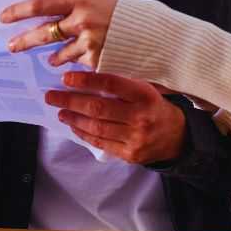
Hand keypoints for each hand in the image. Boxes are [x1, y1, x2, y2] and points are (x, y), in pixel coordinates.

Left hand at [0, 0, 117, 68]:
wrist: (149, 32)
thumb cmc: (121, 15)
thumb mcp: (95, 2)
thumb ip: (73, 9)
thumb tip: (46, 16)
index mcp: (80, 0)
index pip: (41, 5)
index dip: (19, 11)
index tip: (4, 17)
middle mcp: (82, 20)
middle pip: (43, 33)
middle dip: (24, 41)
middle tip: (12, 46)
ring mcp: (88, 42)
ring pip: (59, 54)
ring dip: (54, 57)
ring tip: (51, 59)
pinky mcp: (95, 60)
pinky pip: (76, 64)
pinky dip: (75, 63)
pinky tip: (81, 60)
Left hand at [45, 71, 185, 163]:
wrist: (178, 137)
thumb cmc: (156, 107)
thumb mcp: (147, 89)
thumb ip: (123, 84)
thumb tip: (88, 76)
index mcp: (145, 96)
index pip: (111, 85)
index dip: (86, 81)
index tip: (66, 78)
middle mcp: (140, 117)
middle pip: (98, 108)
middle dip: (70, 101)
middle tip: (52, 96)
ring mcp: (134, 138)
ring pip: (96, 127)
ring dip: (74, 118)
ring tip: (61, 111)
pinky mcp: (130, 154)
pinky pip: (101, 143)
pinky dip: (84, 133)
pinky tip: (74, 125)